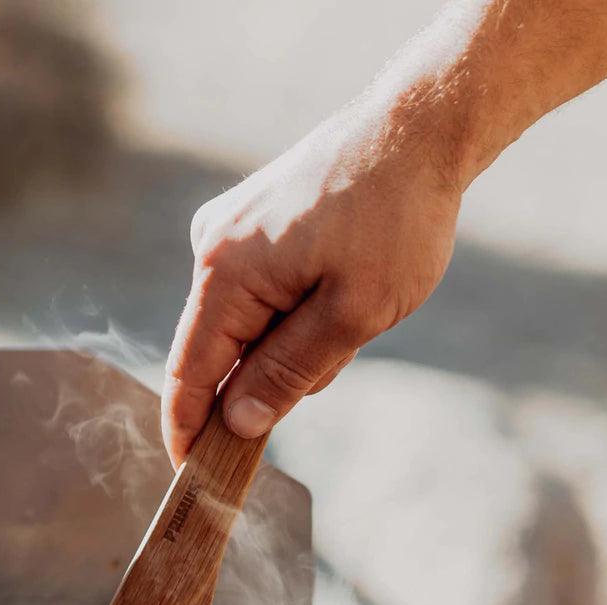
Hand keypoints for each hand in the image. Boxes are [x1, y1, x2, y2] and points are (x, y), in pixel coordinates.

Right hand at [162, 102, 462, 466]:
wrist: (418, 128)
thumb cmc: (394, 218)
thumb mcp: (353, 313)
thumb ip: (288, 373)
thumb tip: (236, 423)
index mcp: (226, 273)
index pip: (190, 374)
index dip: (188, 430)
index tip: (189, 475)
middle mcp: (213, 249)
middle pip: (222, 352)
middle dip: (272, 374)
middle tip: (341, 348)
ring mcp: (230, 233)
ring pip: (249, 326)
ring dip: (295, 339)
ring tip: (354, 303)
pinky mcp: (251, 225)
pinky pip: (262, 295)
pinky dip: (297, 310)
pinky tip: (341, 285)